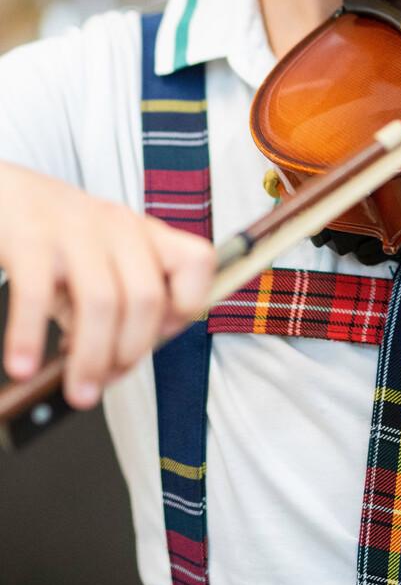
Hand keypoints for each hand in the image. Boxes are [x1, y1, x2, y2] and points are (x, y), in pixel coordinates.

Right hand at [0, 162, 215, 408]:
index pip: (197, 261)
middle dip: (130, 353)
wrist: (5, 194)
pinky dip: (30, 338)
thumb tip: (112, 365)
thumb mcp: (102, 264)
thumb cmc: (59, 237)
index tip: (160, 336)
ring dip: (90, 359)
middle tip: (106, 382)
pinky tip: (23, 366)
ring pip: (101, 302)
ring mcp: (75, 229)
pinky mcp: (30, 238)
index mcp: (145, 233)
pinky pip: (36, 295)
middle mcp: (119, 227)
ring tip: (77, 390)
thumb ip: (117, 308)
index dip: (188, 306)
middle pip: (147, 297)